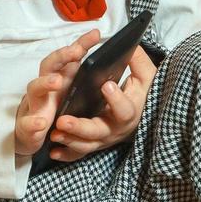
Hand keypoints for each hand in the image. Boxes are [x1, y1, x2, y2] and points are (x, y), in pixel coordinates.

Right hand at [14, 28, 102, 156]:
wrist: (32, 135)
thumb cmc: (53, 108)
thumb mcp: (72, 91)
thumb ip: (87, 78)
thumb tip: (109, 62)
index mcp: (59, 78)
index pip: (68, 56)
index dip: (81, 44)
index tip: (96, 34)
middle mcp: (45, 87)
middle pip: (49, 65)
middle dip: (61, 56)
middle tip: (76, 51)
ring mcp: (35, 104)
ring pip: (35, 88)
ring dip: (45, 83)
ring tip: (56, 81)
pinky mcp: (28, 125)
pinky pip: (28, 123)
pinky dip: (33, 122)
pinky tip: (41, 123)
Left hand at [44, 45, 155, 162]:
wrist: (142, 119)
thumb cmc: (142, 95)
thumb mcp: (147, 77)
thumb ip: (139, 62)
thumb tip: (130, 47)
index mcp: (130, 111)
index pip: (125, 109)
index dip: (116, 99)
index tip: (106, 85)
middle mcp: (115, 128)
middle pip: (98, 131)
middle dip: (80, 127)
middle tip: (63, 120)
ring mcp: (103, 138)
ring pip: (86, 144)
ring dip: (69, 140)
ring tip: (54, 133)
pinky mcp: (94, 143)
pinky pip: (79, 153)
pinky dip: (67, 154)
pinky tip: (53, 151)